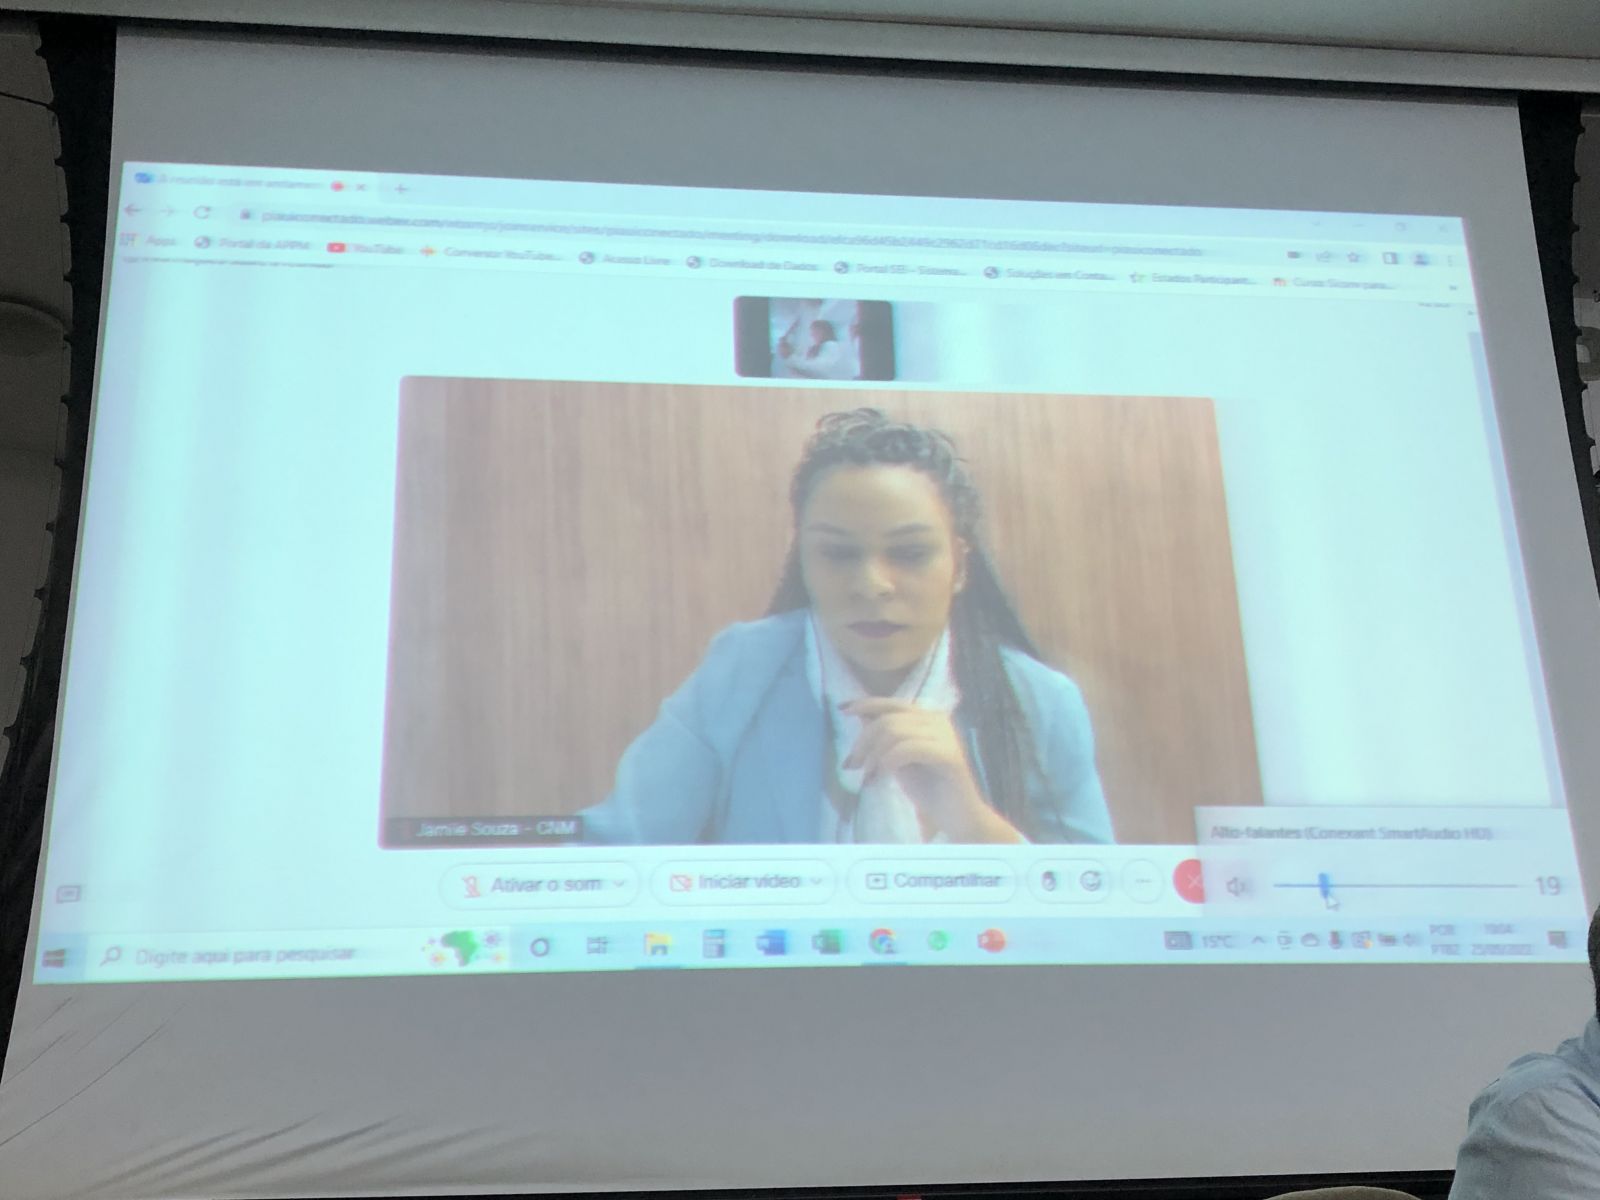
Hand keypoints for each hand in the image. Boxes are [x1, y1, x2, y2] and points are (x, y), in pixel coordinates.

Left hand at [840, 699, 1021, 842]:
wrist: (957, 817)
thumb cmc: (928, 790)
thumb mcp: (897, 760)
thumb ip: (884, 738)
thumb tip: (860, 716)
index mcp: (927, 718)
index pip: (892, 703)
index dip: (866, 704)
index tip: (842, 711)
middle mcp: (938, 720)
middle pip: (888, 719)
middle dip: (863, 742)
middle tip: (851, 765)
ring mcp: (946, 736)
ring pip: (894, 732)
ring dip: (873, 756)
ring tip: (868, 778)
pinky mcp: (949, 755)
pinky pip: (907, 749)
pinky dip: (888, 762)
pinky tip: (881, 778)